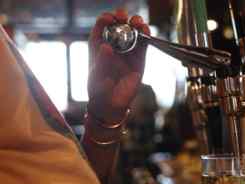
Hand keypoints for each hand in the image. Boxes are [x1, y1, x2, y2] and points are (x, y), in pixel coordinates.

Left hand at [88, 9, 149, 123]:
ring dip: (136, 23)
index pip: (102, 26)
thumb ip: (101, 61)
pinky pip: (144, 43)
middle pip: (119, 24)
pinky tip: (146, 31)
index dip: (106, 19)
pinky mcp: (140, 58)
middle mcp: (114, 45)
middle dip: (122, 17)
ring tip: (137, 22)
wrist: (112, 104)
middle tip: (123, 17)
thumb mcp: (96, 75)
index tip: (110, 19)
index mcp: (98, 45)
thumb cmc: (99, 90)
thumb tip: (107, 47)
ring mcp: (127, 50)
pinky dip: (146, 35)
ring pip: (133, 31)